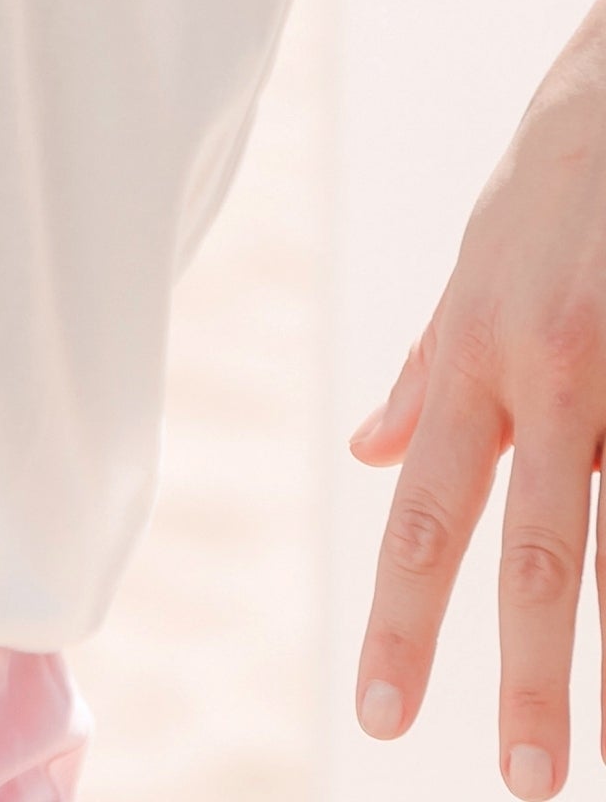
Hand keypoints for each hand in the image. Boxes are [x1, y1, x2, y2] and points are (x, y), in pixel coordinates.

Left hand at [352, 0, 605, 796]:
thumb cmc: (556, 183)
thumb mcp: (475, 269)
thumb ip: (429, 370)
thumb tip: (370, 452)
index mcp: (480, 357)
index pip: (427, 512)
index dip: (403, 617)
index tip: (381, 713)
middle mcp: (549, 371)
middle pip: (536, 548)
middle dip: (529, 674)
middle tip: (524, 784)